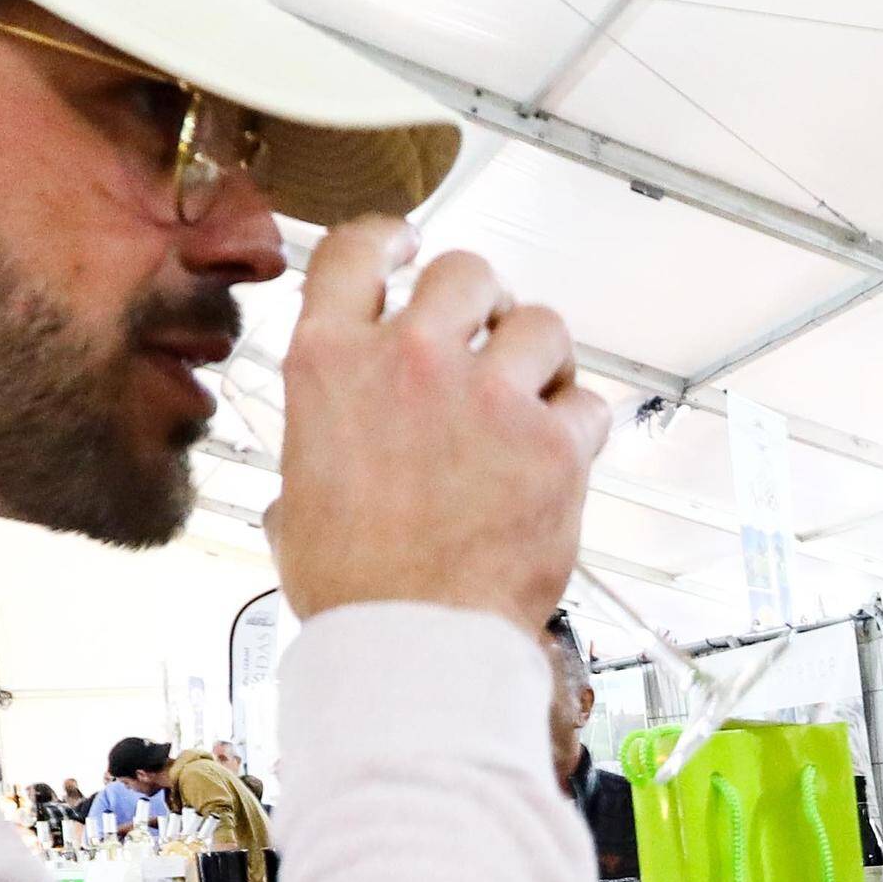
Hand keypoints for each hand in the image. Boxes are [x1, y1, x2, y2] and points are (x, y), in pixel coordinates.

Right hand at [266, 220, 610, 634]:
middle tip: (487, 340)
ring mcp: (486, 396)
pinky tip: (556, 457)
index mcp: (330, 363)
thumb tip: (339, 439)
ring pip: (541, 323)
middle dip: (483, 302)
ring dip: (541, 355)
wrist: (410, 643)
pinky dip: (577, 426)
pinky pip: (586, 402)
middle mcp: (409, 360)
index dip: (391, 239)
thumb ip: (325, 434)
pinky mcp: (552, 442)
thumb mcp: (296, 489)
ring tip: (531, 398)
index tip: (410, 247)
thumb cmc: (353, 586)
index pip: (358, 251)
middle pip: (466, 272)